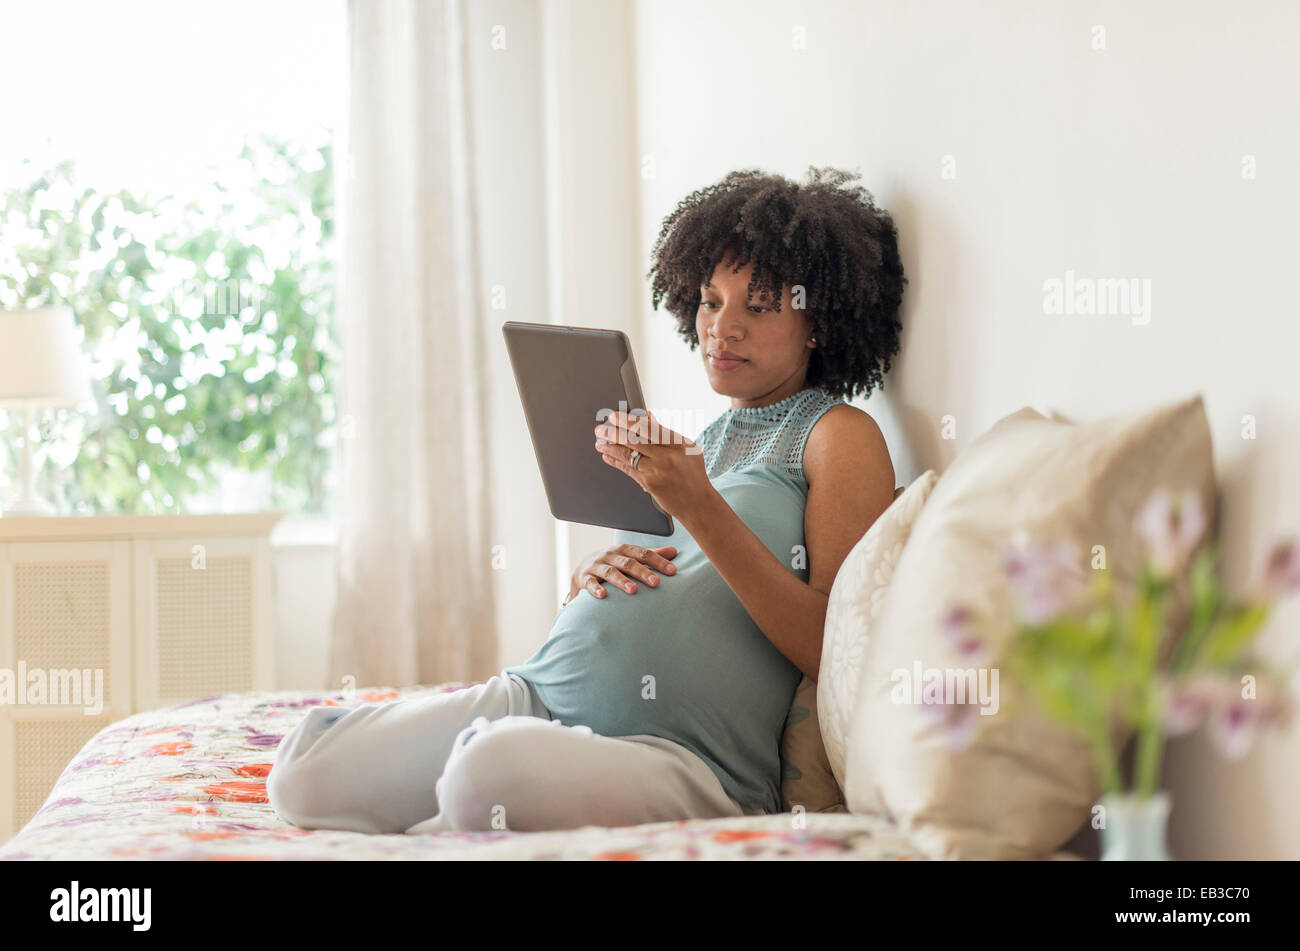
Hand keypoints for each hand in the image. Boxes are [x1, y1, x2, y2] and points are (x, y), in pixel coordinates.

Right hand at [573, 544, 677, 598]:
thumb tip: (674, 551)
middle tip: (656, 582)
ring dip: (622, 580)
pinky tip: (603, 595)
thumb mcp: (629, 557)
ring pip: (610, 572)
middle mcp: (610, 555)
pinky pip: (590, 582)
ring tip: (633, 590)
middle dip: (643, 572)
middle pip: (628, 562)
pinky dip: (596, 588)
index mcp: (624, 550)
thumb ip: (650, 555)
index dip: (658, 561)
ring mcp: (597, 565)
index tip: (672, 571)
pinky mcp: (585, 577)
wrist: (582, 570)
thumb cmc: (612, 564)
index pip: (643, 553)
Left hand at [594, 409, 717, 523]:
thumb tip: (647, 417)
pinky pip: (628, 470)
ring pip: (628, 455)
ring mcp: (657, 471)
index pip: (649, 427)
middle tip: (600, 428)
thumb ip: (666, 434)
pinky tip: (607, 456)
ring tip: (599, 442)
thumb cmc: (693, 473)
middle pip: (634, 440)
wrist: (698, 503)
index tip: (615, 416)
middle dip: (613, 433)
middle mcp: (666, 456)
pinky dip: (616, 462)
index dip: (629, 420)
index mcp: (677, 443)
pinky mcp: (649, 484)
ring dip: (610, 448)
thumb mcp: (687, 449)